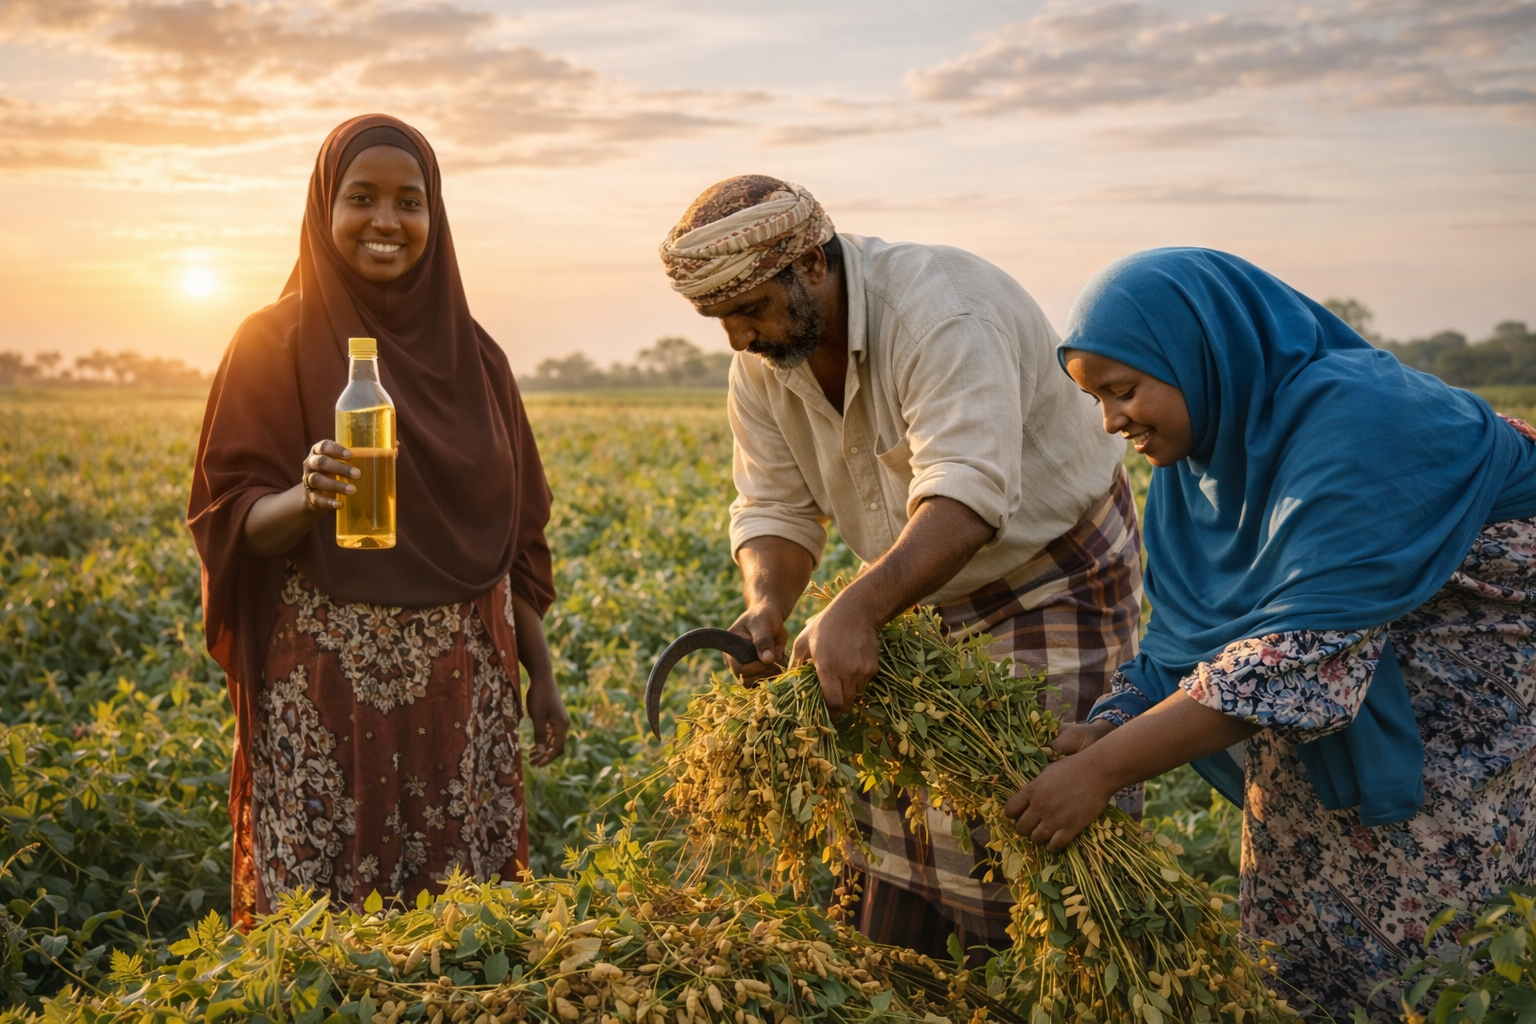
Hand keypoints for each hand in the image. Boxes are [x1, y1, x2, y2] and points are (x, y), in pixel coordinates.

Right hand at [302, 440, 358, 511]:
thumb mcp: (343, 461)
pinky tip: (340, 504)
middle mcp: (311, 464)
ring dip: (335, 485)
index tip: (350, 455)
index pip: (324, 446)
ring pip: (317, 480)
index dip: (336, 450)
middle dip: (339, 468)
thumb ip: (362, 455)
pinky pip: (317, 499)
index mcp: (319, 451)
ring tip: (353, 490)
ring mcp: (308, 480)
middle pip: (320, 462)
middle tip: (357, 474)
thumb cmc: (335, 471)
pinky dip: (329, 502)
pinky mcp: (310, 496)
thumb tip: (394, 450)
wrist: (316, 493)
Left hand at [524, 673, 567, 766]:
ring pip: (553, 740)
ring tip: (531, 756)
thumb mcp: (537, 716)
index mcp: (561, 725)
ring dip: (543, 749)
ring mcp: (559, 720)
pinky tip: (534, 744)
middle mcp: (563, 724)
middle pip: (556, 746)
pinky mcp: (554, 715)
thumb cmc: (539, 696)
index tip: (536, 764)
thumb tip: (542, 752)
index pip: (558, 748)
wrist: (542, 677)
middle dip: (544, 755)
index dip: (548, 758)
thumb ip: (540, 735)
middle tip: (531, 762)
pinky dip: (544, 740)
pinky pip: (551, 733)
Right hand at [725, 602, 787, 682]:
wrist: (770, 616)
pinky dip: (775, 672)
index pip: (739, 669)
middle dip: (765, 669)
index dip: (755, 668)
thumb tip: (767, 660)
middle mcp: (735, 662)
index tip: (769, 658)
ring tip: (778, 653)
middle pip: (748, 679)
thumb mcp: (763, 623)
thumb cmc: (763, 616)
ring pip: (758, 682)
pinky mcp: (756, 671)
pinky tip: (779, 659)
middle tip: (777, 654)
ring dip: (771, 671)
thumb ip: (764, 640)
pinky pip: (766, 680)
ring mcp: (746, 668)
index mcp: (730, 649)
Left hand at [790, 594, 879, 713]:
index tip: (825, 712)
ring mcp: (862, 671)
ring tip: (840, 679)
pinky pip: (864, 683)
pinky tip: (850, 667)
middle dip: (838, 706)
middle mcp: (848, 673)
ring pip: (856, 695)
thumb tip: (786, 683)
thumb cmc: (825, 626)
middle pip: (846, 704)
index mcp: (828, 668)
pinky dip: (857, 681)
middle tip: (831, 701)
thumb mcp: (803, 642)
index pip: (833, 704)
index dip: (829, 712)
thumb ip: (794, 665)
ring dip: (848, 693)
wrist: (857, 611)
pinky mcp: (873, 667)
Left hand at [1004, 724, 1119, 852]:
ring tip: (1044, 834)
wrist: (1097, 771)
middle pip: (1021, 828)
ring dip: (1039, 838)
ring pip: (1036, 839)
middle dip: (1025, 829)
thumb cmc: (1074, 766)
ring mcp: (1055, 818)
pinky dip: (1053, 847)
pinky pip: (1055, 845)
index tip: (1019, 815)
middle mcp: (1039, 806)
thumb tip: (1029, 796)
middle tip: (1033, 826)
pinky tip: (1055, 843)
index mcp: (1032, 790)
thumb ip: (1036, 786)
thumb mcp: (1048, 771)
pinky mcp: (1070, 828)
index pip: (1010, 810)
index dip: (1013, 815)